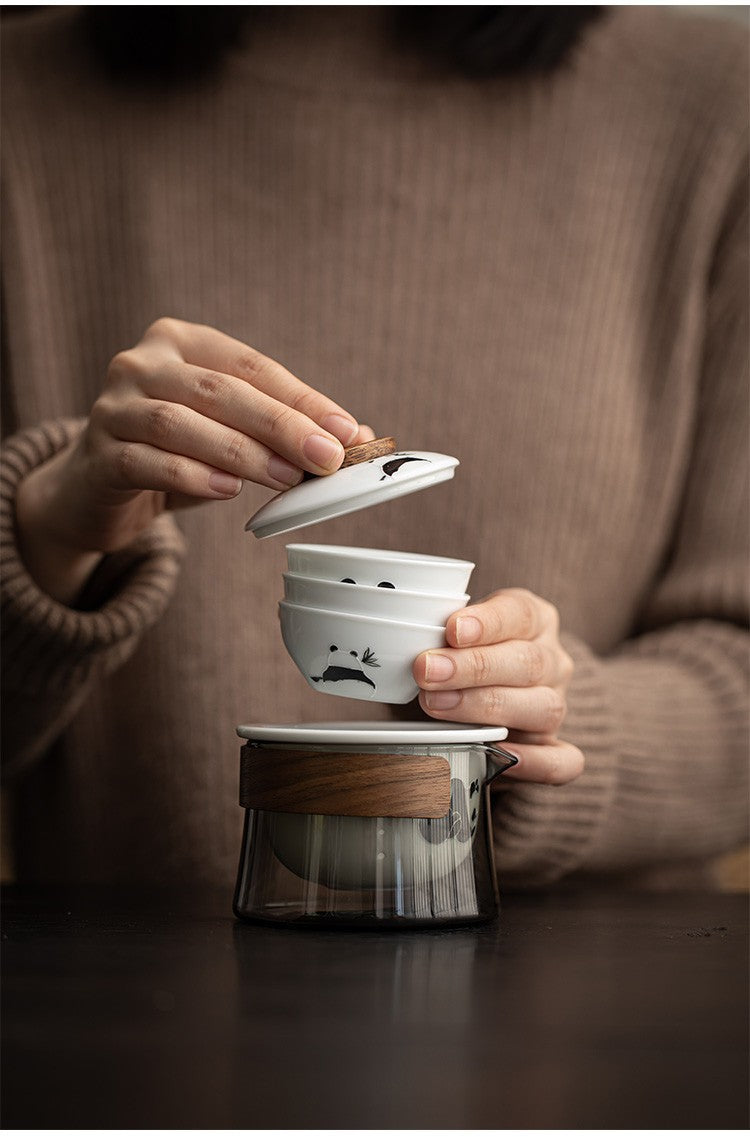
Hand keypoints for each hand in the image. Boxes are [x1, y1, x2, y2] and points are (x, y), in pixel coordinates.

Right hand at [16, 318, 372, 602]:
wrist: (95, 490)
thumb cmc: (174, 453)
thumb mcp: (229, 434)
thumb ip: (283, 430)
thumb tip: (357, 438)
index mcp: (181, 342)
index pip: (252, 366)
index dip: (302, 399)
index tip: (347, 432)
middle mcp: (141, 363)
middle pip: (220, 390)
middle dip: (281, 424)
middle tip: (326, 457)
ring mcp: (113, 406)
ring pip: (182, 423)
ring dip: (242, 452)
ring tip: (287, 478)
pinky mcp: (97, 454)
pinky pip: (148, 462)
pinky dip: (192, 476)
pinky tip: (228, 491)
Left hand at [413, 588, 583, 784]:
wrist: (487, 694)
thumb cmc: (459, 659)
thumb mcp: (449, 635)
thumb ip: (432, 635)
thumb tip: (388, 644)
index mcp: (534, 620)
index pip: (520, 613)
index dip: (488, 622)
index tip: (451, 629)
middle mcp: (552, 661)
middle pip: (527, 662)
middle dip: (473, 667)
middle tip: (427, 671)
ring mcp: (556, 705)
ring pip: (544, 707)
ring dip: (487, 706)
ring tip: (437, 705)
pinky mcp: (554, 748)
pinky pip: (562, 761)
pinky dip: (535, 762)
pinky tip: (501, 755)